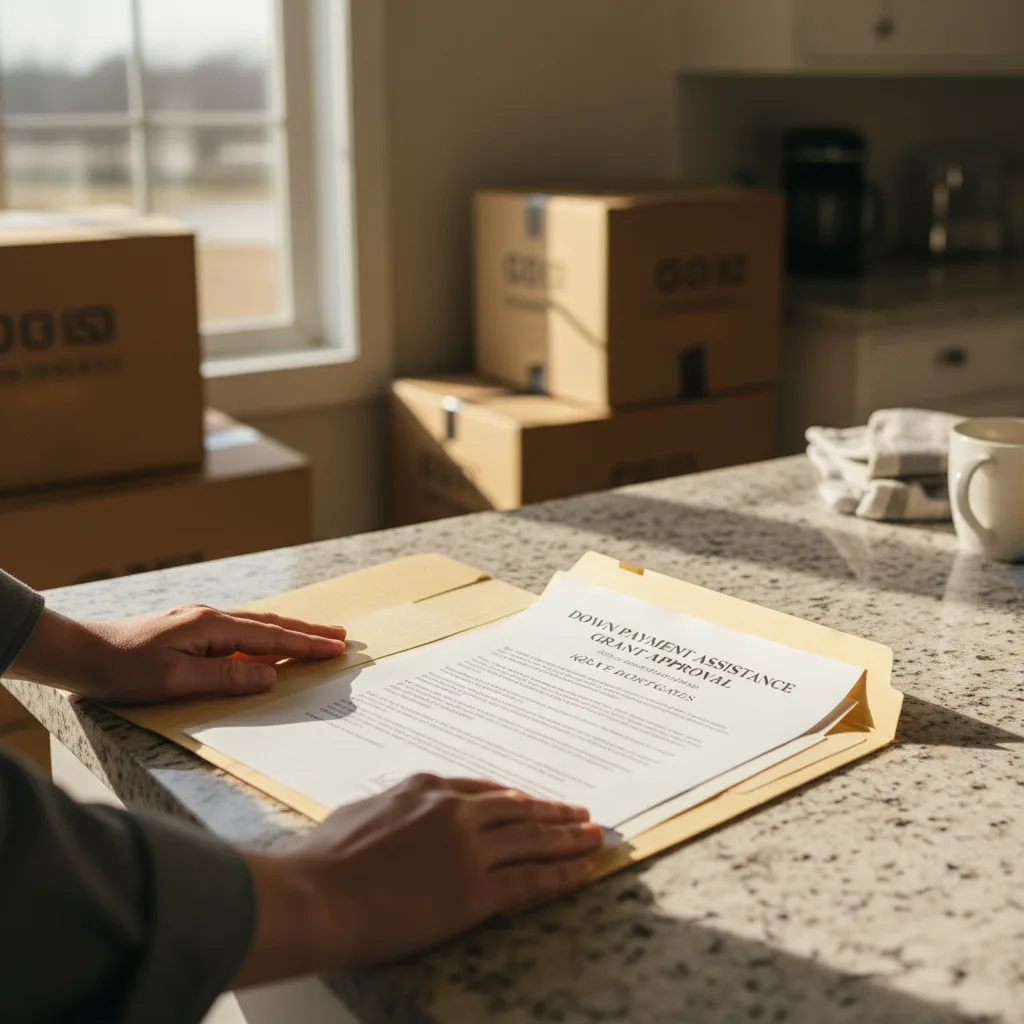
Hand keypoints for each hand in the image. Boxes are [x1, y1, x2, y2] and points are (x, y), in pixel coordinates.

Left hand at [7, 605, 346, 704]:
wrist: (78, 653)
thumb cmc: (122, 669)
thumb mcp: (176, 680)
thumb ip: (226, 678)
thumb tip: (271, 676)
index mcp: (212, 627)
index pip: (271, 637)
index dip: (306, 645)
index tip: (337, 648)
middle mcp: (209, 618)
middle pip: (270, 624)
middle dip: (307, 631)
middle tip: (341, 636)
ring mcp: (198, 622)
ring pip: (255, 626)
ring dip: (287, 631)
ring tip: (314, 636)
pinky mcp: (188, 631)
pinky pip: (238, 632)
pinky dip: (263, 636)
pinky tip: (265, 643)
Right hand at [236, 774, 603, 983]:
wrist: (316, 896)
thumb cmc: (322, 861)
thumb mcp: (358, 815)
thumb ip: (391, 810)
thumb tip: (395, 816)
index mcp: (426, 789)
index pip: (485, 791)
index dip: (516, 800)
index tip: (534, 803)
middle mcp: (454, 811)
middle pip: (518, 811)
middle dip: (554, 814)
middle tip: (582, 815)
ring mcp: (468, 848)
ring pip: (533, 839)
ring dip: (568, 838)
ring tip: (594, 836)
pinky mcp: (475, 889)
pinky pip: (531, 879)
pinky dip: (562, 874)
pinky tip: (583, 871)